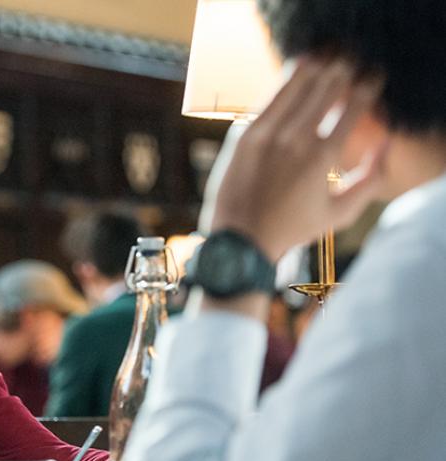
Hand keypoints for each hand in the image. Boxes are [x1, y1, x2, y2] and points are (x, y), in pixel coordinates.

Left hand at [201, 57, 387, 261]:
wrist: (240, 238)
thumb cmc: (292, 228)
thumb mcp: (340, 213)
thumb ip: (370, 179)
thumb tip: (385, 145)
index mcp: (322, 158)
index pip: (351, 109)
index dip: (367, 87)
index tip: (373, 77)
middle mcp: (295, 140)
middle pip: (325, 91)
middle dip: (342, 71)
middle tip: (351, 61)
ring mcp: (267, 135)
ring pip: (296, 88)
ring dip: (315, 69)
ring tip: (328, 57)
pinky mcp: (244, 134)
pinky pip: (269, 99)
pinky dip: (286, 81)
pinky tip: (298, 68)